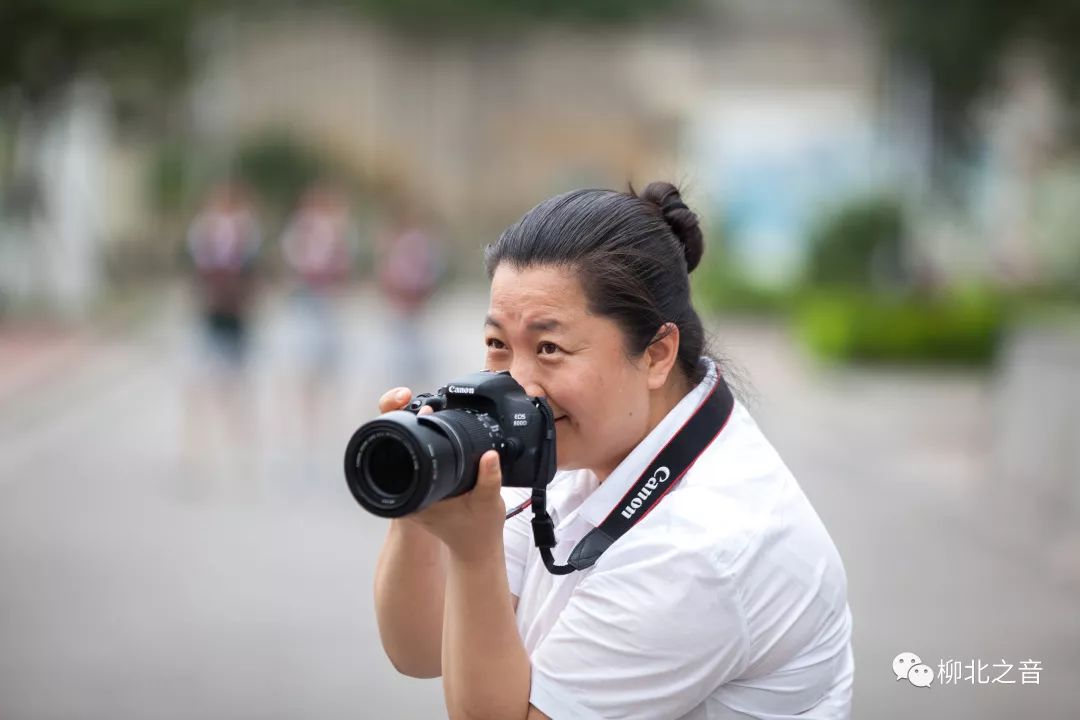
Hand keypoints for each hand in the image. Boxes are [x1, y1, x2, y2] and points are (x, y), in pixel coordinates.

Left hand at [376, 387, 506, 559]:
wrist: (477, 550)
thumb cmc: (480, 531)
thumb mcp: (489, 503)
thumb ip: (491, 480)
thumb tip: (491, 455)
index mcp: (418, 500)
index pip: (400, 461)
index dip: (409, 431)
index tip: (424, 412)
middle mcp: (409, 498)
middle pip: (397, 455)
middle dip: (411, 428)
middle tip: (428, 408)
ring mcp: (412, 496)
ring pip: (404, 458)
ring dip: (417, 437)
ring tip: (431, 416)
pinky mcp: (421, 493)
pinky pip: (416, 465)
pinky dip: (424, 449)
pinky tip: (436, 436)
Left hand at [410, 449, 505, 561]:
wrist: (479, 551)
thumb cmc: (483, 530)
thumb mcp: (489, 501)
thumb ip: (490, 478)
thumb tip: (490, 455)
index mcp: (425, 501)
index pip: (415, 468)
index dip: (429, 452)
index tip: (444, 447)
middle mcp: (415, 505)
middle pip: (413, 469)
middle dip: (432, 458)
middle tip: (452, 455)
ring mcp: (417, 508)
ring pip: (419, 478)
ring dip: (433, 469)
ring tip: (452, 468)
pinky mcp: (424, 509)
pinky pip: (425, 487)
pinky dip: (436, 480)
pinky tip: (450, 479)